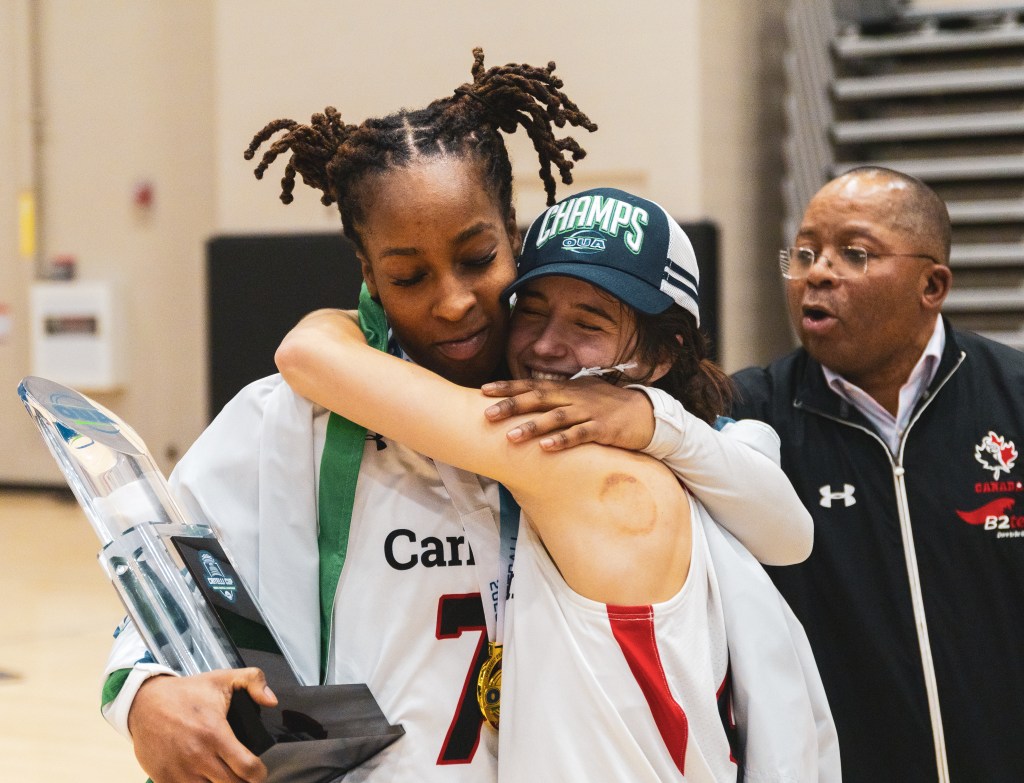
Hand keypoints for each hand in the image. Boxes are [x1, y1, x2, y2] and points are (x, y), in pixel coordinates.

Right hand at [128, 668, 276, 782]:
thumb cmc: (187, 693)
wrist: (144, 703)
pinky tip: (206, 778)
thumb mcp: (223, 678)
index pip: (247, 768)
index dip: (259, 773)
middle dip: (243, 782)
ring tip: (226, 776)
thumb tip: (271, 701)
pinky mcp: (164, 779)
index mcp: (214, 734)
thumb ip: (254, 680)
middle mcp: (197, 756)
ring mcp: (179, 771)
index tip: (260, 770)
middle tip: (244, 775)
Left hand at [481, 377, 655, 451]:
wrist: (645, 413)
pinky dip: (562, 441)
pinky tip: (546, 448)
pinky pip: (580, 435)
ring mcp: (588, 412)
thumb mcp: (579, 395)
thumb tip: (525, 398)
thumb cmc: (606, 405)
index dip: (507, 387)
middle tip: (487, 414)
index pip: (531, 385)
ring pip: (556, 418)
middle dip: (512, 406)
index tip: (483, 390)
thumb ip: (555, 397)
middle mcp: (574, 397)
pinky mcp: (602, 429)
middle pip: (538, 398)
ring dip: (532, 426)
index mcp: (566, 389)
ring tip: (510, 436)